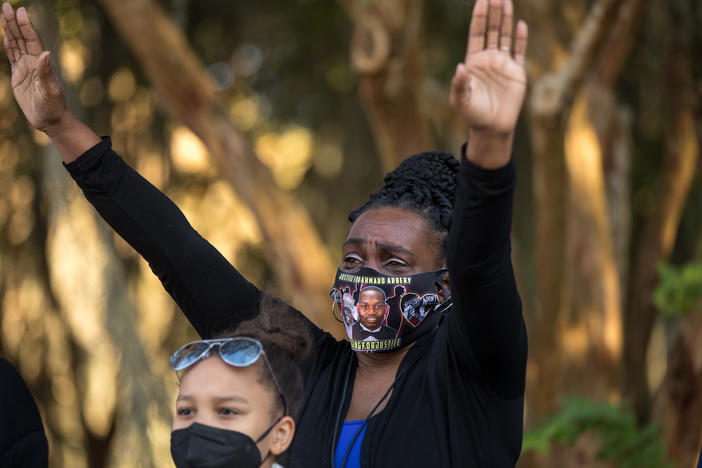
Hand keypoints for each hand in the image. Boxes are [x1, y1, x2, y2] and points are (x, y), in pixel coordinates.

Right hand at [2, 3, 68, 131]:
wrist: (51, 120)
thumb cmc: (54, 107)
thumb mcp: (51, 91)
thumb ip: (46, 73)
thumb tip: (46, 53)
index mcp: (42, 64)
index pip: (32, 40)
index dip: (26, 26)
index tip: (20, 10)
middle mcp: (33, 63)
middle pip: (21, 38)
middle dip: (14, 22)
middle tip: (6, 5)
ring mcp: (25, 68)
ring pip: (15, 44)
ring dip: (10, 29)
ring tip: (5, 13)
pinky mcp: (18, 76)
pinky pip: (12, 57)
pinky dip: (8, 46)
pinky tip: (6, 36)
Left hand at [449, 0, 527, 135]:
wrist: (491, 128)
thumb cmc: (473, 115)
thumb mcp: (460, 100)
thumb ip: (459, 84)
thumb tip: (460, 68)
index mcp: (474, 62)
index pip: (477, 34)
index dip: (479, 18)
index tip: (481, 0)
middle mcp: (489, 59)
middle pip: (492, 30)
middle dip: (492, 12)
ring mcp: (503, 64)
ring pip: (505, 36)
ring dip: (505, 19)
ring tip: (505, 0)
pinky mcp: (517, 72)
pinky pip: (519, 51)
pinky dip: (521, 39)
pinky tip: (521, 24)